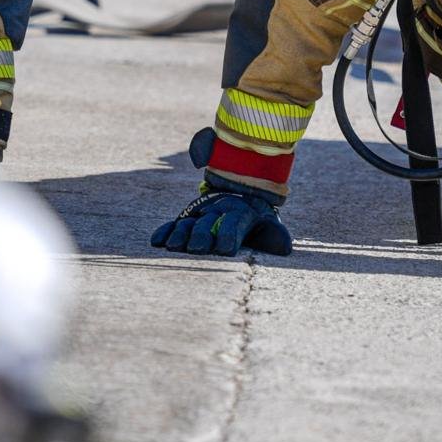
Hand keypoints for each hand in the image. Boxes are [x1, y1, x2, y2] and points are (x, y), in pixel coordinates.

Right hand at [150, 182, 292, 256]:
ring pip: (190, 223)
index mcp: (240, 213)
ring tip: (175, 247)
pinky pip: (175, 223)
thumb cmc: (257, 218)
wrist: (240, 192)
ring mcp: (201, 214)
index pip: (234, 224)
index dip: (230, 235)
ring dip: (181, 234)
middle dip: (202, 235)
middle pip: (209, 224)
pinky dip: (165, 231)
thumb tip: (284, 247)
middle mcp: (218, 211)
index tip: (225, 249)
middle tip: (197, 248)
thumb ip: (277, 236)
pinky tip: (157, 242)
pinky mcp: (188, 218)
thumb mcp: (270, 223)